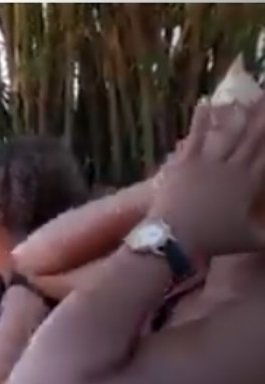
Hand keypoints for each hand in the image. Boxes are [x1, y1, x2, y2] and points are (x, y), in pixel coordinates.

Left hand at [149, 95, 264, 256]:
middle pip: (253, 137)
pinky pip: (195, 136)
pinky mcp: (184, 162)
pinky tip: (205, 103)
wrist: (175, 236)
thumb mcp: (252, 240)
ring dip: (239, 112)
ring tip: (248, 95)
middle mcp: (232, 168)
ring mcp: (207, 163)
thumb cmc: (214, 241)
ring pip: (227, 132)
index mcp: (249, 184)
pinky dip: (201, 120)